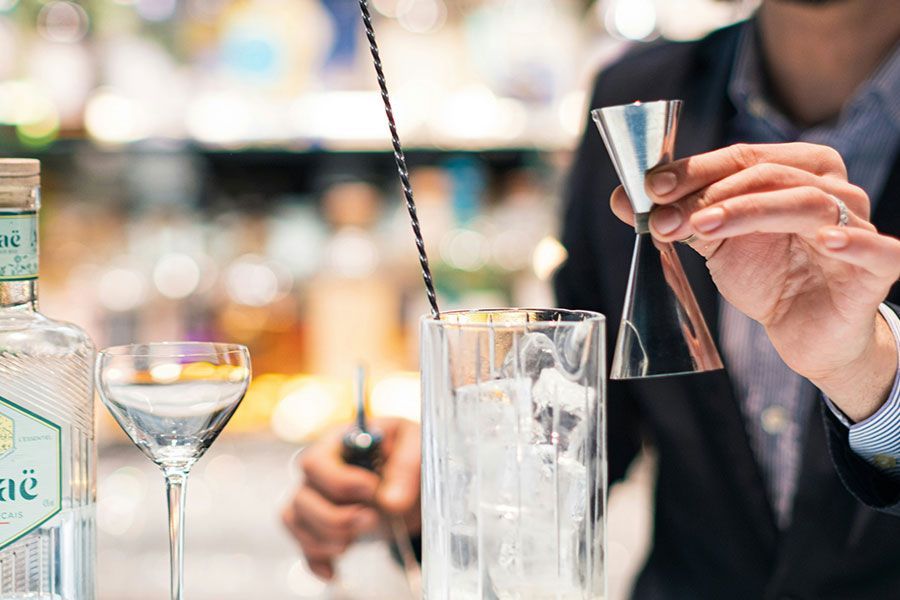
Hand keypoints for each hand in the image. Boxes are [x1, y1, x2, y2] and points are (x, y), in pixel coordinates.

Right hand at [281, 418, 421, 579]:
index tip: (372, 490)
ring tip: (357, 539)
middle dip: (335, 516)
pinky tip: (334, 571)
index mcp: (336, 443)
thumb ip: (406, 466)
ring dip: (325, 538)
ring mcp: (314, 498)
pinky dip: (316, 561)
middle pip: (302, 496)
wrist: (410, 480)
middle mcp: (318, 471)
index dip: (339, 481)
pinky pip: (302, 544)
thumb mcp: (415, 444)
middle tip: (371, 519)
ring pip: (295, 521)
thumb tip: (391, 502)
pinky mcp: (318, 525)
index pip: (316, 462)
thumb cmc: (407, 452)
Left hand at [610, 142, 899, 420]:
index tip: (650, 188)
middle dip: (709, 194)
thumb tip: (620, 197)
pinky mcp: (877, 267)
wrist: (804, 330)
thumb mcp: (715, 242)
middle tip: (665, 218)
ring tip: (703, 226)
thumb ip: (676, 216)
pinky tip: (822, 240)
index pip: (741, 157)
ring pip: (805, 203)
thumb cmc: (766, 274)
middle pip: (767, 174)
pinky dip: (850, 241)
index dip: (693, 169)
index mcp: (796, 169)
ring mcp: (857, 224)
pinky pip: (875, 249)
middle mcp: (831, 187)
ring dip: (748, 210)